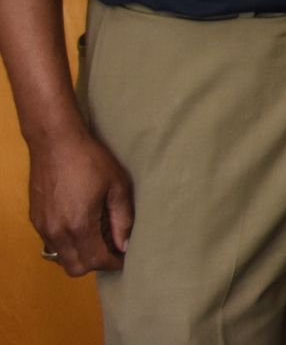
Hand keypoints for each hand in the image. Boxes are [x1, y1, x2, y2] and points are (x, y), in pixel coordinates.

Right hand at [28, 128, 133, 275]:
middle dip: (96, 263)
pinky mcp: (35, 220)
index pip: (96, 261)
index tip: (126, 258)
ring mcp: (42, 227)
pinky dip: (67, 245)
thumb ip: (122, 220)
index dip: (114, 263)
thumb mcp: (116, 187)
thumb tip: (125, 245)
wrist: (55, 142)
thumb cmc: (90, 160)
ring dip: (81, 255)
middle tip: (113, 248)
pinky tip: (81, 226)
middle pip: (76, 268)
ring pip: (61, 258)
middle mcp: (56, 232)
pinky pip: (51, 245)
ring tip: (98, 235)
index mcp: (79, 226)